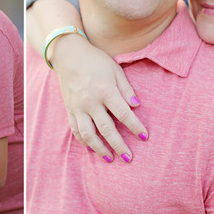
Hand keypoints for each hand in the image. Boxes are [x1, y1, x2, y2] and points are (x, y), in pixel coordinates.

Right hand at [50, 35, 146, 161]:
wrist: (68, 55)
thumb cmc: (96, 61)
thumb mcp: (115, 69)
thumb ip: (126, 89)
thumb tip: (137, 107)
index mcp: (105, 90)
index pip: (123, 113)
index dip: (135, 126)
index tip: (144, 137)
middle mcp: (90, 101)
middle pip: (106, 129)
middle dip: (119, 145)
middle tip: (129, 158)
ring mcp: (78, 107)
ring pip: (88, 134)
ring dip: (100, 149)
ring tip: (110, 159)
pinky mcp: (69, 110)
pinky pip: (75, 130)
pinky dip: (83, 141)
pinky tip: (92, 149)